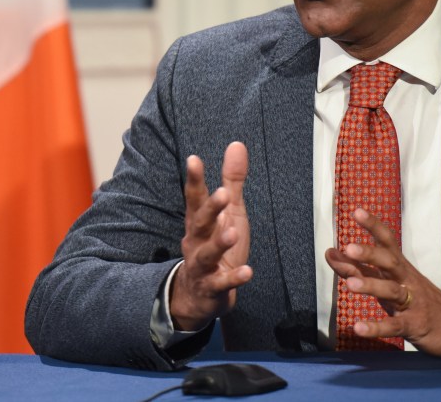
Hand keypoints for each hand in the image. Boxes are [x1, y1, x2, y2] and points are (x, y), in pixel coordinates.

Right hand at [169, 142, 252, 330]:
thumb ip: (232, 181)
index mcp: (199, 222)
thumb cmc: (215, 246)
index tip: (194, 160)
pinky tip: (247, 272)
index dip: (194, 179)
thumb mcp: (228, 212)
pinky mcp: (212, 288)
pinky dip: (233, 278)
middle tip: (223, 193)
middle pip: (200, 223)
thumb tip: (237, 144)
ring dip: (219, 243)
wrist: (199, 296)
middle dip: (210, 208)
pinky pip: (222, 284)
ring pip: (207, 254)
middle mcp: (197, 241)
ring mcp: (203, 266)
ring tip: (232, 233)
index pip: (195, 198)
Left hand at [325, 207, 440, 357]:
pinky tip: (358, 327)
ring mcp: (412, 302)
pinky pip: (394, 325)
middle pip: (389, 261)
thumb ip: (356, 268)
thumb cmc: (417, 300)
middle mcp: (406, 280)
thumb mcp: (387, 282)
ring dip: (370, 286)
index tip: (357, 211)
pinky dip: (376, 326)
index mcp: (400, 267)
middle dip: (370, 253)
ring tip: (348, 285)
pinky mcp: (414, 325)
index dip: (373, 225)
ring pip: (391, 290)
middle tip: (349, 247)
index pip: (387, 241)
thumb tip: (330, 252)